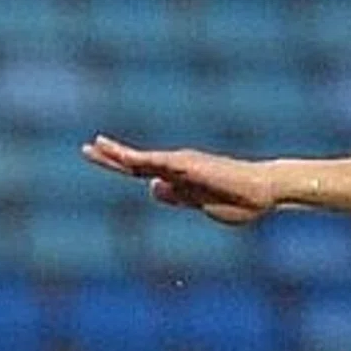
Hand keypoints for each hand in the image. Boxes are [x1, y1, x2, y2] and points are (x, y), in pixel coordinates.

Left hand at [84, 132, 277, 227]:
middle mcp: (177, 166)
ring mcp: (182, 164)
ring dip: (118, 155)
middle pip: (137, 162)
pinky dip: (138, 159)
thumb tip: (153, 188)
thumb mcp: (200, 203)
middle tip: (87, 148)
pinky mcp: (189, 165)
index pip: (142, 170)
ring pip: (143, 160)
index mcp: (179, 178)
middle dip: (111, 156)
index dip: (120, 164)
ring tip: (95, 146)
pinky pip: (158, 162)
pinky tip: (121, 156)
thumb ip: (177, 196)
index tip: (100, 155)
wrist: (263, 192)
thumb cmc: (239, 201)